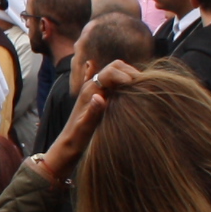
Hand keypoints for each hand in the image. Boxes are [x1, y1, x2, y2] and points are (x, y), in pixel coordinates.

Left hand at [40, 61, 136, 182]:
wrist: (68, 144)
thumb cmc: (77, 137)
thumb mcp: (85, 127)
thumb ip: (93, 112)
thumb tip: (99, 97)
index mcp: (90, 89)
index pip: (110, 71)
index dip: (125, 75)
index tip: (135, 85)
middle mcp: (92, 86)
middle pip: (114, 67)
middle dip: (129, 71)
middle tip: (142, 83)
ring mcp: (96, 89)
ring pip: (115, 73)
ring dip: (128, 75)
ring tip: (140, 86)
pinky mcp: (100, 96)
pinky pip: (114, 82)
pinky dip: (125, 82)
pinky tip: (132, 91)